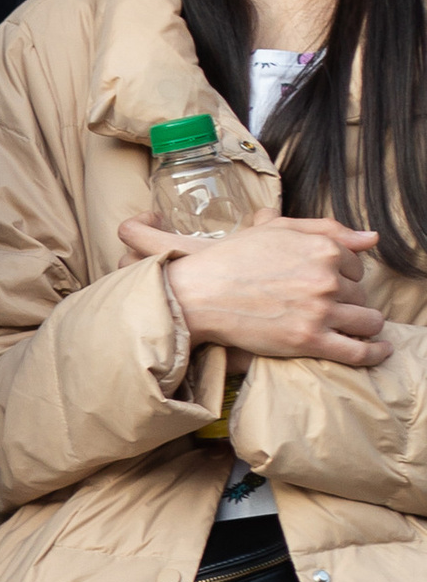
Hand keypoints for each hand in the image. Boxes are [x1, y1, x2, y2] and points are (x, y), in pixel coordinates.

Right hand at [119, 213, 391, 369]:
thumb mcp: (279, 229)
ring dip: (366, 323)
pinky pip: (357, 350)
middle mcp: (327, 278)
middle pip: (360, 292)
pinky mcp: (309, 341)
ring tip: (360, 327)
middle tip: (327, 305)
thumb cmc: (233, 259)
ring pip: (367, 320)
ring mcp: (320, 311)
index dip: (344, 274)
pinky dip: (374, 352)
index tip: (327, 282)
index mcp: (323, 248)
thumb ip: (327, 229)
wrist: (200, 294)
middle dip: (348, 298)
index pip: (356, 264)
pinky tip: (381, 352)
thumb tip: (372, 238)